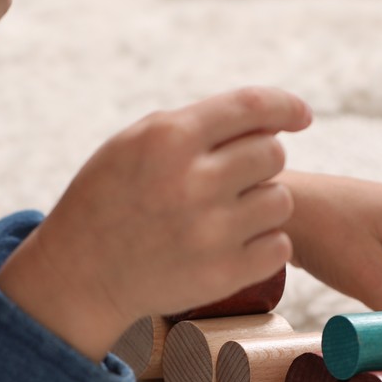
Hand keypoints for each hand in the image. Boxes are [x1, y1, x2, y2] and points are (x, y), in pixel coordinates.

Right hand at [0, 87, 311, 361]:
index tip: (302, 116)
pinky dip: (265, 243)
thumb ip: (193, 124)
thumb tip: (267, 118)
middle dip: (260, 160)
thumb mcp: (133, 144)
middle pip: (272, 153)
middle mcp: (192, 181)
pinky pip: (279, 246)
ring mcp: (210, 231)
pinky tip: (236, 242)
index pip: (252, 107)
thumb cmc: (109, 199)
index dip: (286, 107)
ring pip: (280, 200)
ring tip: (230, 211)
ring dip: (263, 202)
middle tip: (237, 176)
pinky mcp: (222, 273)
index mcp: (169, 139)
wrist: (80, 275)